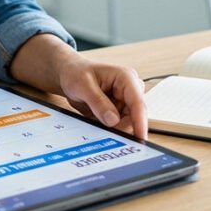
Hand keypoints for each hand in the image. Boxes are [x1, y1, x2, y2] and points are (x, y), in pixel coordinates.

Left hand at [9, 34, 147, 138]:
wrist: (69, 74)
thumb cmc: (76, 72)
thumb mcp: (83, 85)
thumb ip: (98, 102)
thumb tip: (113, 120)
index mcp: (126, 78)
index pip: (138, 102)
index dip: (140, 122)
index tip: (140, 138)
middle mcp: (129, 90)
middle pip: (134, 117)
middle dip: (120, 127)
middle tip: (101, 128)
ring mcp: (124, 101)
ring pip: (126, 123)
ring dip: (112, 127)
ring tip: (93, 117)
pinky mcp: (118, 110)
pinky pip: (117, 125)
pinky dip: (107, 127)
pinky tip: (94, 118)